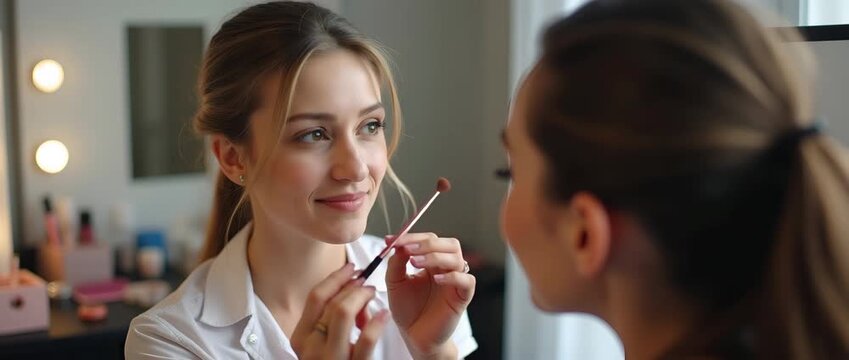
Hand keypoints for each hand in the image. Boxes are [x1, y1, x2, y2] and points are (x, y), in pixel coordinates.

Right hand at [291, 263, 389, 359]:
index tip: (352, 267)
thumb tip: (354, 289)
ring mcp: (330, 359)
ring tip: (374, 293)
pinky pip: (365, 341)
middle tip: (368, 281)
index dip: (336, 278)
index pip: (316, 297)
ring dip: (362, 297)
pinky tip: (384, 314)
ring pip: (343, 313)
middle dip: (353, 286)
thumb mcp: (324, 342)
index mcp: (301, 337)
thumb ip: (333, 319)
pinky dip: (376, 323)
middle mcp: (310, 348)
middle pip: (331, 303)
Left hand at [386, 233, 475, 358]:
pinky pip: (467, 281)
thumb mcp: (395, 282)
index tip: (391, 241)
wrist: (414, 336)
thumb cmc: (407, 309)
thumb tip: (398, 244)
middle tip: (408, 249)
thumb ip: (396, 262)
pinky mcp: (463, 296)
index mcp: (432, 261)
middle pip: (449, 243)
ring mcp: (456, 281)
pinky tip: (436, 280)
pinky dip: (453, 276)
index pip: (429, 239)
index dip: (412, 237)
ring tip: (415, 263)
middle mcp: (446, 268)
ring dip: (435, 256)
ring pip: (457, 258)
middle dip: (427, 243)